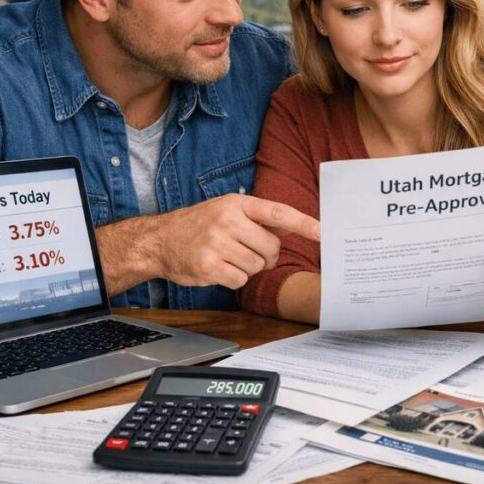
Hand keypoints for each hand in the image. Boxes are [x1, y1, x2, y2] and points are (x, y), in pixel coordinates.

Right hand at [98, 194, 319, 293]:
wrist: (159, 240)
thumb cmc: (199, 225)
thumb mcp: (227, 210)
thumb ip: (260, 218)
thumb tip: (294, 224)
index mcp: (237, 204)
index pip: (278, 213)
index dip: (304, 224)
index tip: (323, 233)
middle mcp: (228, 220)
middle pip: (271, 248)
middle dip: (266, 256)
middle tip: (248, 252)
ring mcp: (217, 243)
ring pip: (257, 266)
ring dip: (248, 268)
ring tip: (229, 258)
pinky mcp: (208, 266)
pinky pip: (241, 279)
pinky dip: (235, 278)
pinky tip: (220, 269)